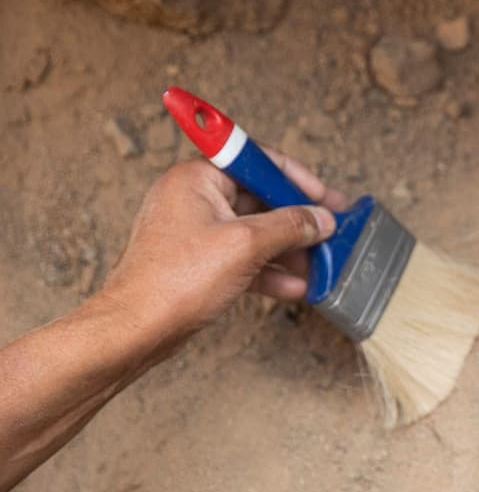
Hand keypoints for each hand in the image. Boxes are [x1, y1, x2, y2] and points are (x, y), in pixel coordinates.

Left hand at [99, 148, 345, 343]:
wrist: (136, 330)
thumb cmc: (175, 281)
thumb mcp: (246, 245)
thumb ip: (291, 226)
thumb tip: (322, 219)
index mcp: (198, 178)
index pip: (257, 161)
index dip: (295, 178)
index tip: (324, 196)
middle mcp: (194, 198)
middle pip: (260, 199)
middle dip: (297, 221)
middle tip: (329, 231)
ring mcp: (195, 231)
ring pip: (255, 231)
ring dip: (288, 249)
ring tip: (319, 265)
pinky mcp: (198, 262)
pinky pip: (243, 257)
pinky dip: (269, 270)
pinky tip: (295, 287)